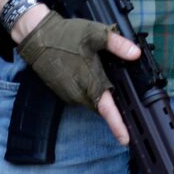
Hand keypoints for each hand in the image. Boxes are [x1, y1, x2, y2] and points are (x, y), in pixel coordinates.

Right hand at [15, 8, 143, 144]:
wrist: (37, 36)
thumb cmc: (65, 35)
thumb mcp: (95, 34)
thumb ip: (117, 45)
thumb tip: (135, 54)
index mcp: (90, 82)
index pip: (107, 110)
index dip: (117, 126)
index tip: (125, 139)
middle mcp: (79, 93)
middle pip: (101, 106)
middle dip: (112, 107)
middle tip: (124, 98)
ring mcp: (69, 94)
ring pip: (91, 101)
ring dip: (98, 94)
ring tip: (101, 76)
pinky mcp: (62, 91)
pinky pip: (81, 96)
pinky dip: (88, 90)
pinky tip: (88, 75)